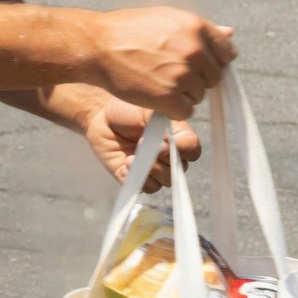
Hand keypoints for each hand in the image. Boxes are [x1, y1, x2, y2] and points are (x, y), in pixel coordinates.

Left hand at [77, 90, 201, 191]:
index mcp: (178, 137)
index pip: (192, 151)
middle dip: (162, 160)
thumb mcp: (151, 110)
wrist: (104, 115)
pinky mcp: (135, 178)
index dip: (182, 149)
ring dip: (149, 171)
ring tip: (132, 157)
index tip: (164, 140)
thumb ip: (164, 125)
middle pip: (178, 171)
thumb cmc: (130, 109)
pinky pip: (144, 188)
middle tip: (143, 144)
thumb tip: (166, 146)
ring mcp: (152, 169)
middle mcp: (169, 157)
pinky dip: (136, 178)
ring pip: (163, 182)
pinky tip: (125, 164)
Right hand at [90, 7, 236, 121]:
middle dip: (196, 81)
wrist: (98, 47)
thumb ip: (198, 29)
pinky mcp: (169, 97)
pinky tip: (155, 99)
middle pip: (213, 78)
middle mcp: (194, 50)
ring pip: (199, 96)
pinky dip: (172, 110)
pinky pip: (185, 111)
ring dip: (182, 96)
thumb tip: (230, 33)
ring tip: (157, 85)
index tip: (197, 67)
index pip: (226, 53)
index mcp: (197, 27)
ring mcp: (183, 75)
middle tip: (170, 78)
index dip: (213, 63)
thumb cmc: (127, 31)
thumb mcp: (166, 18)